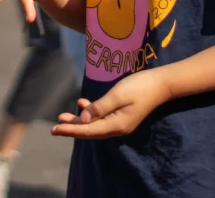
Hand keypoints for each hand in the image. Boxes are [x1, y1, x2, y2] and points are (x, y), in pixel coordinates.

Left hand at [51, 69, 170, 139]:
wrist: (160, 84)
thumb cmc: (139, 87)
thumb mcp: (117, 95)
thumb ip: (99, 108)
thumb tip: (82, 119)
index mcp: (116, 125)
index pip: (88, 130)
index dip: (71, 130)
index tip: (55, 129)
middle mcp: (117, 127)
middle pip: (90, 130)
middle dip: (72, 128)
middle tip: (54, 128)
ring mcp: (120, 122)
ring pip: (94, 124)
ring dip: (79, 120)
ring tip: (63, 116)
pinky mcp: (122, 115)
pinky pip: (102, 117)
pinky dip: (91, 112)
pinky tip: (82, 103)